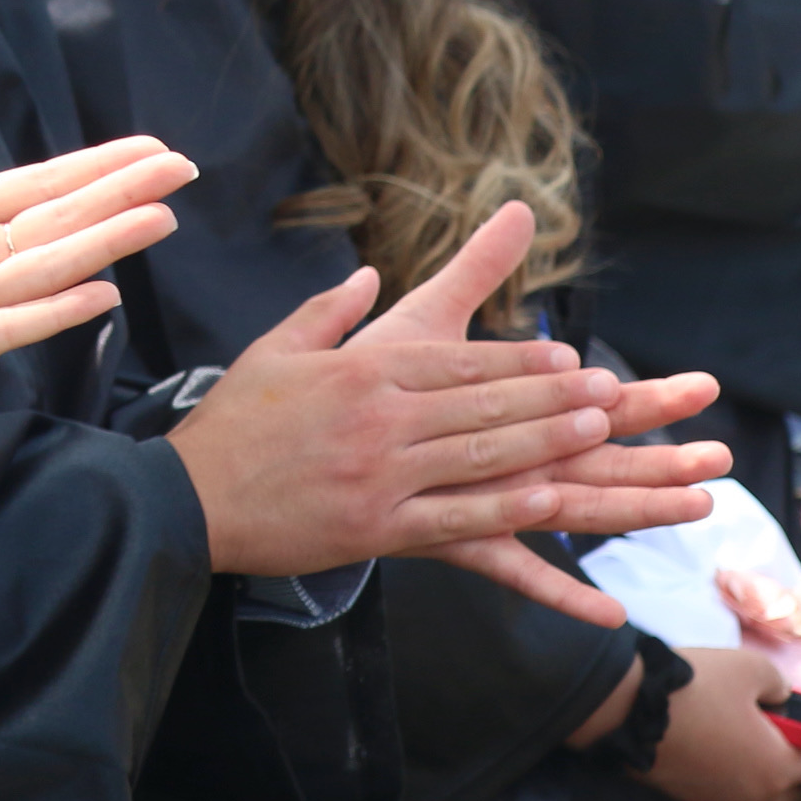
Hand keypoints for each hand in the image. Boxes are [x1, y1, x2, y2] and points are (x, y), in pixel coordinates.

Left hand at [0, 117, 187, 395]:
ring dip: (103, 245)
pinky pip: (5, 327)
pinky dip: (53, 313)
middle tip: (183, 170)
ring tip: (160, 218)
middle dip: (119, 195)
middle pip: (58, 220)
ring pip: (46, 268)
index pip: (37, 186)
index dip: (94, 166)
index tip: (149, 146)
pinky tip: (101, 296)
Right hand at [166, 204, 726, 625]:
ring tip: (600, 435)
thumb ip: (327, 311)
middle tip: (611, 390)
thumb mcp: (274, 350)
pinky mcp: (376, 526)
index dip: (518, 358)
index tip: (569, 356)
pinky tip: (552, 503)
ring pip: (482, 455)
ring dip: (547, 441)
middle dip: (553, 395)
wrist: (189, 498)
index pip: (456, 360)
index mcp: (359, 372)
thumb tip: (367, 274)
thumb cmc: (232, 424)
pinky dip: (507, 511)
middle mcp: (379, 418)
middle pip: (483, 402)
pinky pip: (456, 518)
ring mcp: (382, 474)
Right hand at [642, 646, 800, 800]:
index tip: (791, 719)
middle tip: (770, 735)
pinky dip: (730, 782)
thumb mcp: (749, 666)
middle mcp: (757, 798)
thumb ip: (781, 684)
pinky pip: (728, 798)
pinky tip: (711, 752)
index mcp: (780, 769)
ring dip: (761, 779)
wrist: (628, 708)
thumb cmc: (695, 688)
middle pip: (793, 793)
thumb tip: (782, 700)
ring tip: (739, 745)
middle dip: (791, 768)